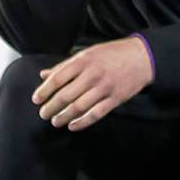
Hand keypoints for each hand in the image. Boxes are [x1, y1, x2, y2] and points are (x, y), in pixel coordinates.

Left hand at [32, 38, 152, 131]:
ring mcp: (105, 88)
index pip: (57, 79)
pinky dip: (82, 122)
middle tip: (43, 114)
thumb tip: (44, 75)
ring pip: (79, 107)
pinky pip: (96, 114)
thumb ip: (65, 65)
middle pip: (65, 95)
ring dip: (64, 116)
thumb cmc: (113, 54)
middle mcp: (93, 75)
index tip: (36, 100)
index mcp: (83, 61)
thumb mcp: (88, 54)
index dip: (44, 91)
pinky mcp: (116, 99)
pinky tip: (72, 126)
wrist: (142, 57)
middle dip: (51, 107)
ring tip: (55, 121)